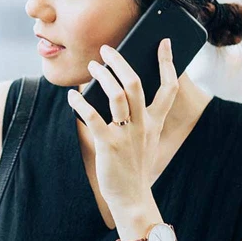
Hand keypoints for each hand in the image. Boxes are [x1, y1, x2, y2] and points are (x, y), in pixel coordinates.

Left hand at [66, 38, 180, 210]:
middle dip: (120, 61)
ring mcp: (126, 134)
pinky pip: (93, 118)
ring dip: (102, 76)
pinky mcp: (109, 145)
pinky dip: (80, 103)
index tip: (164, 42)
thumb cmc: (135, 166)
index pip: (169, 87)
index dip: (168, 63)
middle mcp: (143, 124)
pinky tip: (72, 96)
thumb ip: (140, 117)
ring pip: (116, 95)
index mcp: (154, 122)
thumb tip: (118, 90)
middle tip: (106, 49)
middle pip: (135, 83)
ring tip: (91, 67)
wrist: (133, 198)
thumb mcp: (146, 139)